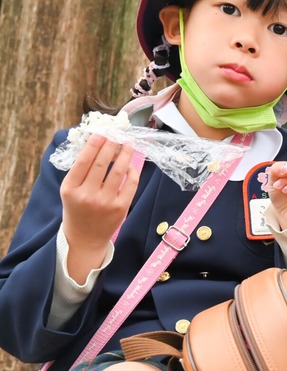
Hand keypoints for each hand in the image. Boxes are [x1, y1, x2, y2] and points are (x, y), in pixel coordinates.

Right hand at [59, 134, 140, 281]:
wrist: (84, 238)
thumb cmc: (77, 208)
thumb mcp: (70, 190)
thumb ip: (80, 170)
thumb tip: (97, 143)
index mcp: (70, 188)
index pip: (84, 160)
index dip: (94, 144)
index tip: (103, 132)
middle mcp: (87, 195)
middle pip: (102, 163)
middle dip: (111, 145)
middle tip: (118, 134)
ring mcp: (105, 202)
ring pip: (118, 171)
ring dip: (125, 154)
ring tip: (128, 144)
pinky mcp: (120, 208)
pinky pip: (130, 183)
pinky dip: (132, 171)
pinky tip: (131, 164)